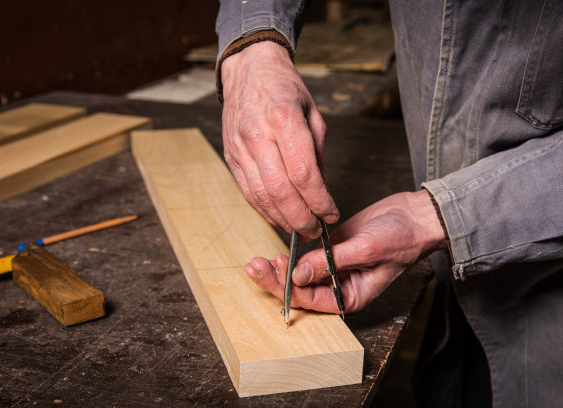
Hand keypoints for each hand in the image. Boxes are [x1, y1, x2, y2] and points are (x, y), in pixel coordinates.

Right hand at [221, 41, 338, 238]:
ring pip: (261, 196)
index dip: (319, 201)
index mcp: (283, 119)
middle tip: (316, 231)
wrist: (248, 70)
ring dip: (282, 220)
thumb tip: (321, 192)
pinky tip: (279, 218)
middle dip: (301, 218)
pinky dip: (265, 211)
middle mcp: (257, 135)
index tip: (331, 214)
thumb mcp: (313, 113)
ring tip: (300, 230)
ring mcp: (240, 147)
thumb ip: (317, 153)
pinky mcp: (231, 157)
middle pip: (280, 190)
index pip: (303, 173)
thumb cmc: (284, 88)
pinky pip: (247, 192)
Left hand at [244, 190, 446, 312]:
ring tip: (256, 262)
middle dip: (276, 280)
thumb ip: (331, 262)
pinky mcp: (330, 251)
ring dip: (278, 268)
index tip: (278, 268)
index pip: (312, 300)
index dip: (291, 287)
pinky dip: (290, 254)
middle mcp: (338, 287)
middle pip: (300, 290)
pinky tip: (276, 249)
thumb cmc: (401, 239)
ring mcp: (333, 269)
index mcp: (350, 297)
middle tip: (254, 268)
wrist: (413, 216)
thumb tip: (298, 273)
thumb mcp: (366, 250)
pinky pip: (305, 257)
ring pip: (299, 274)